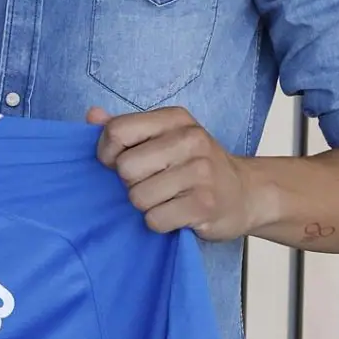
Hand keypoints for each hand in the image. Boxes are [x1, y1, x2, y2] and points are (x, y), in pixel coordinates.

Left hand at [88, 105, 255, 240]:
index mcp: (175, 119)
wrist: (246, 194)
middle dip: (130, 184)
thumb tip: (92, 115)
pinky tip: (177, 214)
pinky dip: (160, 223)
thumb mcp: (165, 138)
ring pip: (138, 197)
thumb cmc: (196, 166)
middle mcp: (190, 139)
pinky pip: (155, 220)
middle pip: (125, 168)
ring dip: (146, 206)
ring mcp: (201, 172)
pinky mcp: (205, 204)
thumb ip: (127, 128)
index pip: (117, 131)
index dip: (107, 154)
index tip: (118, 165)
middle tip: (152, 185)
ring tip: (167, 200)